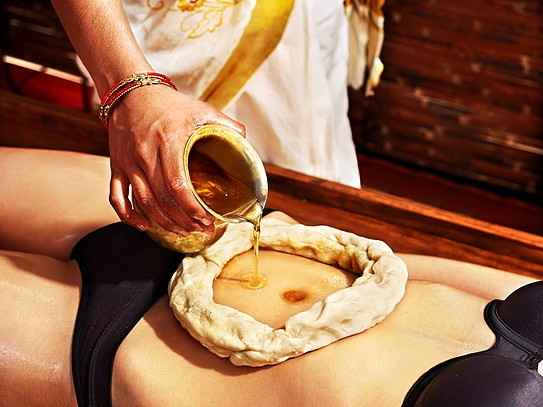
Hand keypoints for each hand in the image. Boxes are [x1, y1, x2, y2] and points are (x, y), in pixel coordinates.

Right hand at [107, 84, 244, 235]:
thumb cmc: (169, 104)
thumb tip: (245, 140)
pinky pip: (116, 197)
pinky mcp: (116, 166)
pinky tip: (143, 226)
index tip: (208, 218)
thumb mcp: (200, 109)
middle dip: (184, 220)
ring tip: (183, 231)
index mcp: (169, 141)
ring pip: (144, 202)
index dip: (193, 208)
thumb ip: (225, 124)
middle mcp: (145, 154)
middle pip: (163, 199)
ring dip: (164, 222)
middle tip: (202, 229)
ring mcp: (128, 162)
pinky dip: (128, 216)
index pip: (179, 185)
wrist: (131, 92)